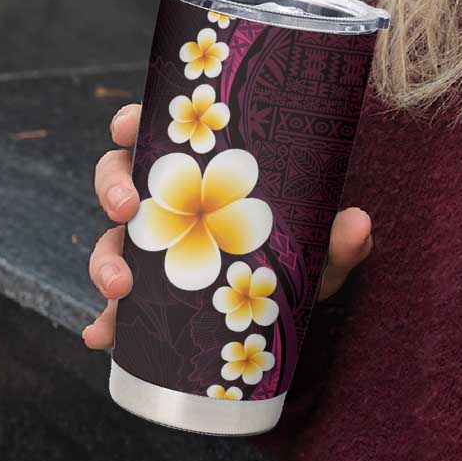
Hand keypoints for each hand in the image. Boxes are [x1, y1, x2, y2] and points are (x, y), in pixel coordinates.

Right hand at [82, 103, 372, 348]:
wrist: (295, 310)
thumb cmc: (302, 257)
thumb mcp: (322, 248)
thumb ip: (340, 238)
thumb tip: (359, 224)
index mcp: (203, 173)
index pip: (158, 136)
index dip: (132, 124)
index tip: (128, 126)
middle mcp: (172, 206)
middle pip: (120, 181)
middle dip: (112, 190)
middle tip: (127, 209)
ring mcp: (157, 251)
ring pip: (112, 242)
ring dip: (105, 260)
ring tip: (119, 287)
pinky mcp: (151, 299)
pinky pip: (117, 309)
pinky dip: (105, 322)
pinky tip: (102, 337)